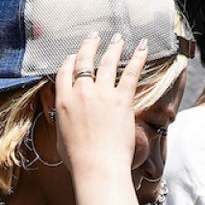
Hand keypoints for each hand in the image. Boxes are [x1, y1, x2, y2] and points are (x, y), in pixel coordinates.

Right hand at [55, 35, 146, 183]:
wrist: (97, 167)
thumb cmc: (78, 160)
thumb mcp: (61, 137)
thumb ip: (62, 120)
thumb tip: (63, 117)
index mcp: (63, 102)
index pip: (64, 72)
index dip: (70, 61)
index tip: (74, 55)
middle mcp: (81, 92)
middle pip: (84, 61)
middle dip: (89, 45)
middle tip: (94, 36)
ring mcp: (102, 94)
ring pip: (108, 62)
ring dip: (113, 47)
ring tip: (118, 37)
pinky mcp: (122, 100)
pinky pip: (131, 73)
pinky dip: (138, 58)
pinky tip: (143, 47)